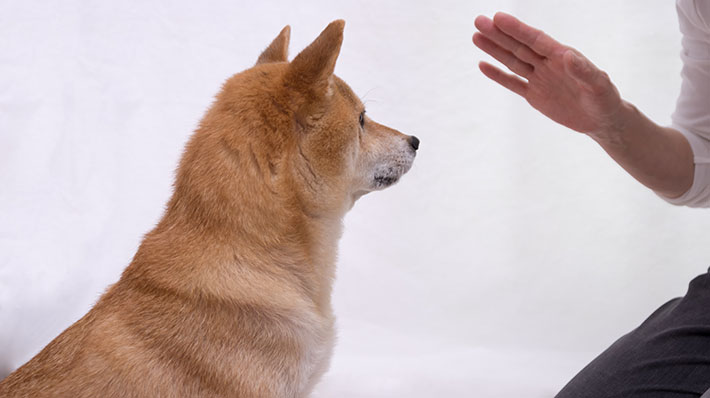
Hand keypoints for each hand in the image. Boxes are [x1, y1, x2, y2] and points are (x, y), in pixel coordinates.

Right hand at [473, 12, 624, 137]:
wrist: (602, 120)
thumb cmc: (605, 99)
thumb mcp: (599, 85)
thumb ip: (584, 70)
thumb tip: (569, 56)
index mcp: (562, 56)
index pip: (535, 39)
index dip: (516, 29)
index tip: (498, 18)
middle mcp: (547, 64)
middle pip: (518, 46)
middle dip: (498, 34)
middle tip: (479, 21)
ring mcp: (539, 78)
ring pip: (512, 61)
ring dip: (494, 49)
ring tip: (476, 36)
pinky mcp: (534, 95)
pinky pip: (513, 83)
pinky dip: (498, 75)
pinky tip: (483, 65)